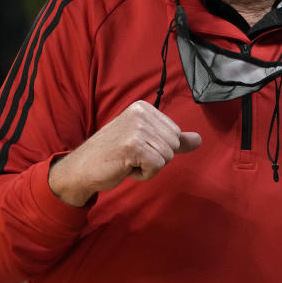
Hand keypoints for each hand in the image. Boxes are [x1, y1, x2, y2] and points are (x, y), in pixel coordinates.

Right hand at [48, 100, 201, 206]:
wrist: (82, 168)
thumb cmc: (113, 155)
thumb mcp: (145, 142)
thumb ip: (173, 140)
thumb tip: (199, 140)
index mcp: (144, 108)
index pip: (175, 134)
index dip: (158, 149)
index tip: (135, 148)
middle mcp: (141, 113)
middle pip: (174, 146)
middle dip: (155, 159)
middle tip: (130, 156)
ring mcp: (136, 128)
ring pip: (167, 157)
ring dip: (148, 167)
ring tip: (127, 161)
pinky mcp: (133, 145)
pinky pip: (157, 166)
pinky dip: (144, 174)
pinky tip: (125, 167)